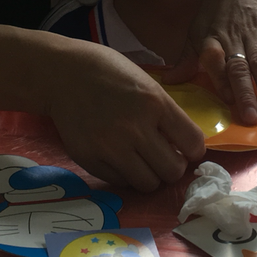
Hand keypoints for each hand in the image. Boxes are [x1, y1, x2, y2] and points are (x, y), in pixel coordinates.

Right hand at [43, 38, 205, 190]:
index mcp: (154, 102)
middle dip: (173, 166)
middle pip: (173, 170)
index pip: (193, 143)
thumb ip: (166, 113)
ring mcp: (110, 146)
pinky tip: (121, 157)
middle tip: (164, 157)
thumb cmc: (109, 72)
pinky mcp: (90, 159)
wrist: (62, 74)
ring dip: (150, 175)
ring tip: (143, 161)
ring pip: (148, 183)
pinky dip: (126, 174)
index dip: (194, 150)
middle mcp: (135, 128)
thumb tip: (185, 146)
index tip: (187, 149)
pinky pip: (120, 182)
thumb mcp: (147, 82)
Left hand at [160, 0, 256, 124]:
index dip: (220, 79)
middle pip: (239, 66)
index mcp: (210, 37)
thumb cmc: (215, 11)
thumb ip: (187, 59)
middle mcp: (232, 36)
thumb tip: (170, 82)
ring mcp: (254, 33)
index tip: (227, 101)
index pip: (214, 59)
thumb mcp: (196, 30)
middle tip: (251, 119)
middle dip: (245, 93)